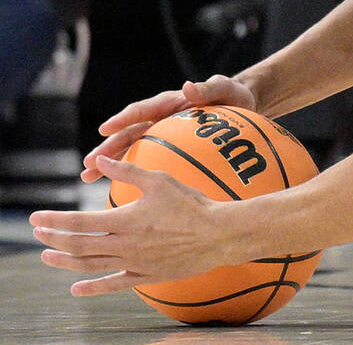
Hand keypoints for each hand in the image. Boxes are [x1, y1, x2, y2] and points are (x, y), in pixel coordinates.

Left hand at [30, 155, 232, 295]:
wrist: (218, 234)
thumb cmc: (192, 204)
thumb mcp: (160, 181)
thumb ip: (127, 170)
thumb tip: (98, 160)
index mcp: (127, 220)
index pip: (80, 222)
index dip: (55, 220)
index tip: (36, 218)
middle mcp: (126, 245)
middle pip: (80, 246)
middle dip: (55, 239)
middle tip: (37, 234)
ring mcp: (135, 263)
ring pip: (91, 266)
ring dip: (65, 262)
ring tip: (47, 256)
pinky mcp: (146, 275)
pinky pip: (114, 285)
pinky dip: (92, 289)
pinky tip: (75, 289)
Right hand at [81, 76, 255, 182]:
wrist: (242, 108)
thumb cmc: (233, 96)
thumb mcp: (226, 89)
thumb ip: (209, 88)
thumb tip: (188, 86)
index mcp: (169, 103)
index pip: (142, 110)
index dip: (122, 119)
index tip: (104, 130)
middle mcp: (160, 119)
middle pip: (128, 133)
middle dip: (106, 148)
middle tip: (87, 165)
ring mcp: (162, 134)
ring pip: (131, 149)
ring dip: (110, 162)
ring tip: (89, 178)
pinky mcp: (169, 148)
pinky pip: (148, 161)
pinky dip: (134, 173)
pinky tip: (122, 191)